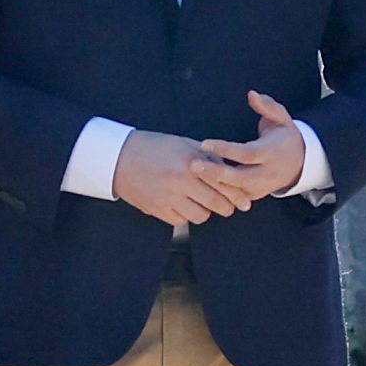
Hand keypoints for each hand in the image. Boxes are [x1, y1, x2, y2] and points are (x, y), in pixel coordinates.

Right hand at [108, 127, 230, 227]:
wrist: (119, 158)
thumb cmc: (153, 147)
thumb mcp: (183, 143)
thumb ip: (208, 156)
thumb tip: (229, 169)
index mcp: (191, 162)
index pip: (223, 183)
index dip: (238, 195)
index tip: (245, 202)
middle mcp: (182, 181)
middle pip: (216, 204)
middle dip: (227, 208)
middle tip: (229, 207)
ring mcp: (169, 197)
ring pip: (200, 216)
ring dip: (205, 212)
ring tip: (202, 205)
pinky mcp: (157, 209)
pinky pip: (181, 221)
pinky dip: (185, 216)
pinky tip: (183, 207)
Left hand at [194, 89, 312, 206]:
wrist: (301, 163)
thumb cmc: (286, 137)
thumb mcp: (282, 118)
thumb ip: (268, 106)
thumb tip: (251, 94)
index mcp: (271, 153)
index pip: (246, 153)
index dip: (225, 150)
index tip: (204, 144)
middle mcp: (266, 173)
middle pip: (239, 177)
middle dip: (215, 173)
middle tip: (193, 165)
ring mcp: (260, 187)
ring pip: (235, 192)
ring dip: (213, 185)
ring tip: (191, 174)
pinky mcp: (254, 196)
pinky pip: (235, 198)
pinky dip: (218, 193)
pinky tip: (199, 184)